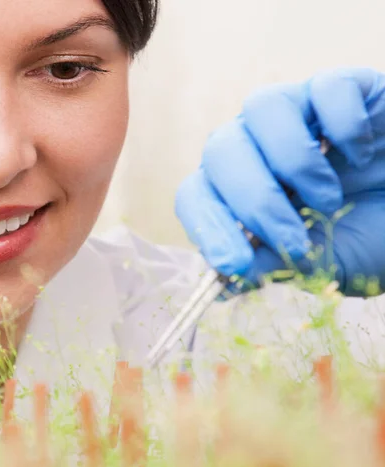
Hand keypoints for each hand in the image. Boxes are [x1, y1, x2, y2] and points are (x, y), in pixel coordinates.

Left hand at [175, 67, 384, 296]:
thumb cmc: (366, 236)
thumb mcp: (319, 263)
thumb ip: (271, 267)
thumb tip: (220, 286)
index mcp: (237, 187)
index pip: (194, 194)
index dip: (207, 228)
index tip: (234, 263)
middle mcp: (256, 145)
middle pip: (220, 150)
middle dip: (254, 202)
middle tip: (294, 240)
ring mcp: (297, 113)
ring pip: (262, 106)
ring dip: (295, 163)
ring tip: (329, 201)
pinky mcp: (343, 89)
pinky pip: (326, 87)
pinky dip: (344, 126)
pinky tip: (362, 155)